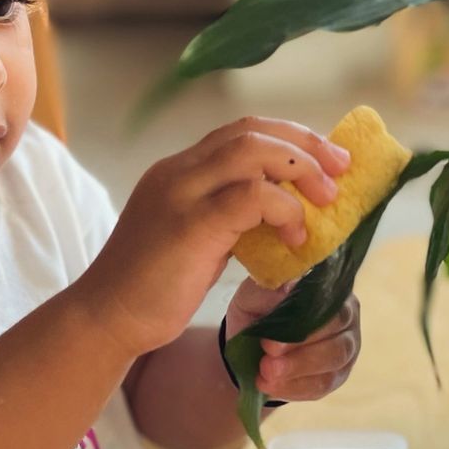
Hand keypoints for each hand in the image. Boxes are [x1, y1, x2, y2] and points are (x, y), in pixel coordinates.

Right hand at [78, 117, 349, 358]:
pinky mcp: (191, 224)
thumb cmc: (153, 289)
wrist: (106, 319)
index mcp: (179, 172)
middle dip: (306, 144)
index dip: (290, 138)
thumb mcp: (197, 240)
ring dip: (302, 169)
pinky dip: (285, 210)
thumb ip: (230, 218)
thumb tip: (284, 213)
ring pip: (252, 150)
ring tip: (327, 201)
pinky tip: (297, 238)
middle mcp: (178, 172)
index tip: (327, 161)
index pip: (241, 132)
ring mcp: (181, 194)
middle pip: (252, 130)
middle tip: (342, 170)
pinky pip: (252, 196)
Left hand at [226, 280, 361, 401]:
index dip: (300, 326)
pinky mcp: (337, 375)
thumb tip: (286, 288)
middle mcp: (346, 316)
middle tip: (267, 364)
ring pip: (334, 362)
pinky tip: (271, 386)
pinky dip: (295, 388)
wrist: (249, 345)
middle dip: (300, 354)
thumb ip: (266, 291)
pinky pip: (323, 384)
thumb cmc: (257, 314)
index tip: (268, 343)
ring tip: (266, 376)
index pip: (327, 305)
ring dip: (298, 372)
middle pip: (337, 336)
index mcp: (329, 290)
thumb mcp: (252, 299)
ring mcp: (346, 347)